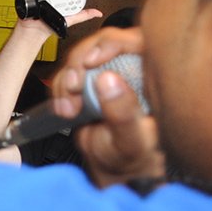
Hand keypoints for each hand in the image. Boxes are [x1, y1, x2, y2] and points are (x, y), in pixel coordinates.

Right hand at [51, 26, 161, 188]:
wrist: (113, 169)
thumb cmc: (131, 157)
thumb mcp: (130, 139)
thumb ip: (123, 112)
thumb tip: (108, 79)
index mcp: (152, 77)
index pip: (133, 41)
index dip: (109, 44)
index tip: (91, 62)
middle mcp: (130, 70)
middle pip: (99, 45)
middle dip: (79, 64)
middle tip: (74, 87)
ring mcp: (106, 76)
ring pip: (78, 60)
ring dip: (66, 81)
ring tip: (69, 108)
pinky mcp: (87, 85)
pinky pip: (66, 75)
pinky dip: (59, 91)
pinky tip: (65, 110)